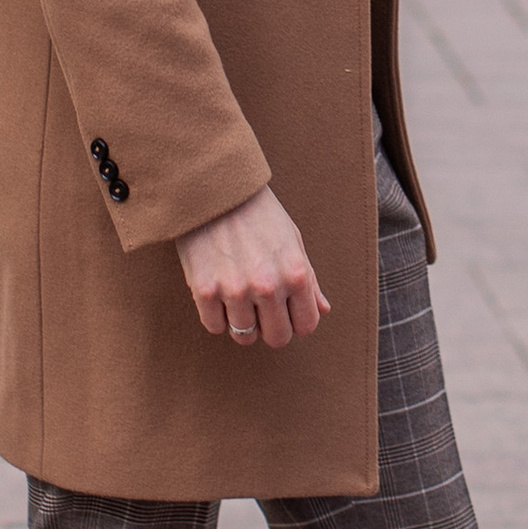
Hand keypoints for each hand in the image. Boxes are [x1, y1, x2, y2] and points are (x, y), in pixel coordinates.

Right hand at [176, 184, 329, 344]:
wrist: (216, 190)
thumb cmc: (259, 214)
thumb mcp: (293, 241)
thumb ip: (309, 280)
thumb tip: (323, 309)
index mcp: (296, 274)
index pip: (306, 326)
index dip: (296, 321)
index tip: (285, 311)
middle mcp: (268, 286)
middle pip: (277, 338)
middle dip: (271, 327)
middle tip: (261, 309)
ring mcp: (235, 290)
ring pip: (244, 335)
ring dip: (242, 322)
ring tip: (238, 299)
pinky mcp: (205, 290)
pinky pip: (215, 327)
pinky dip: (217, 317)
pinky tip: (218, 295)